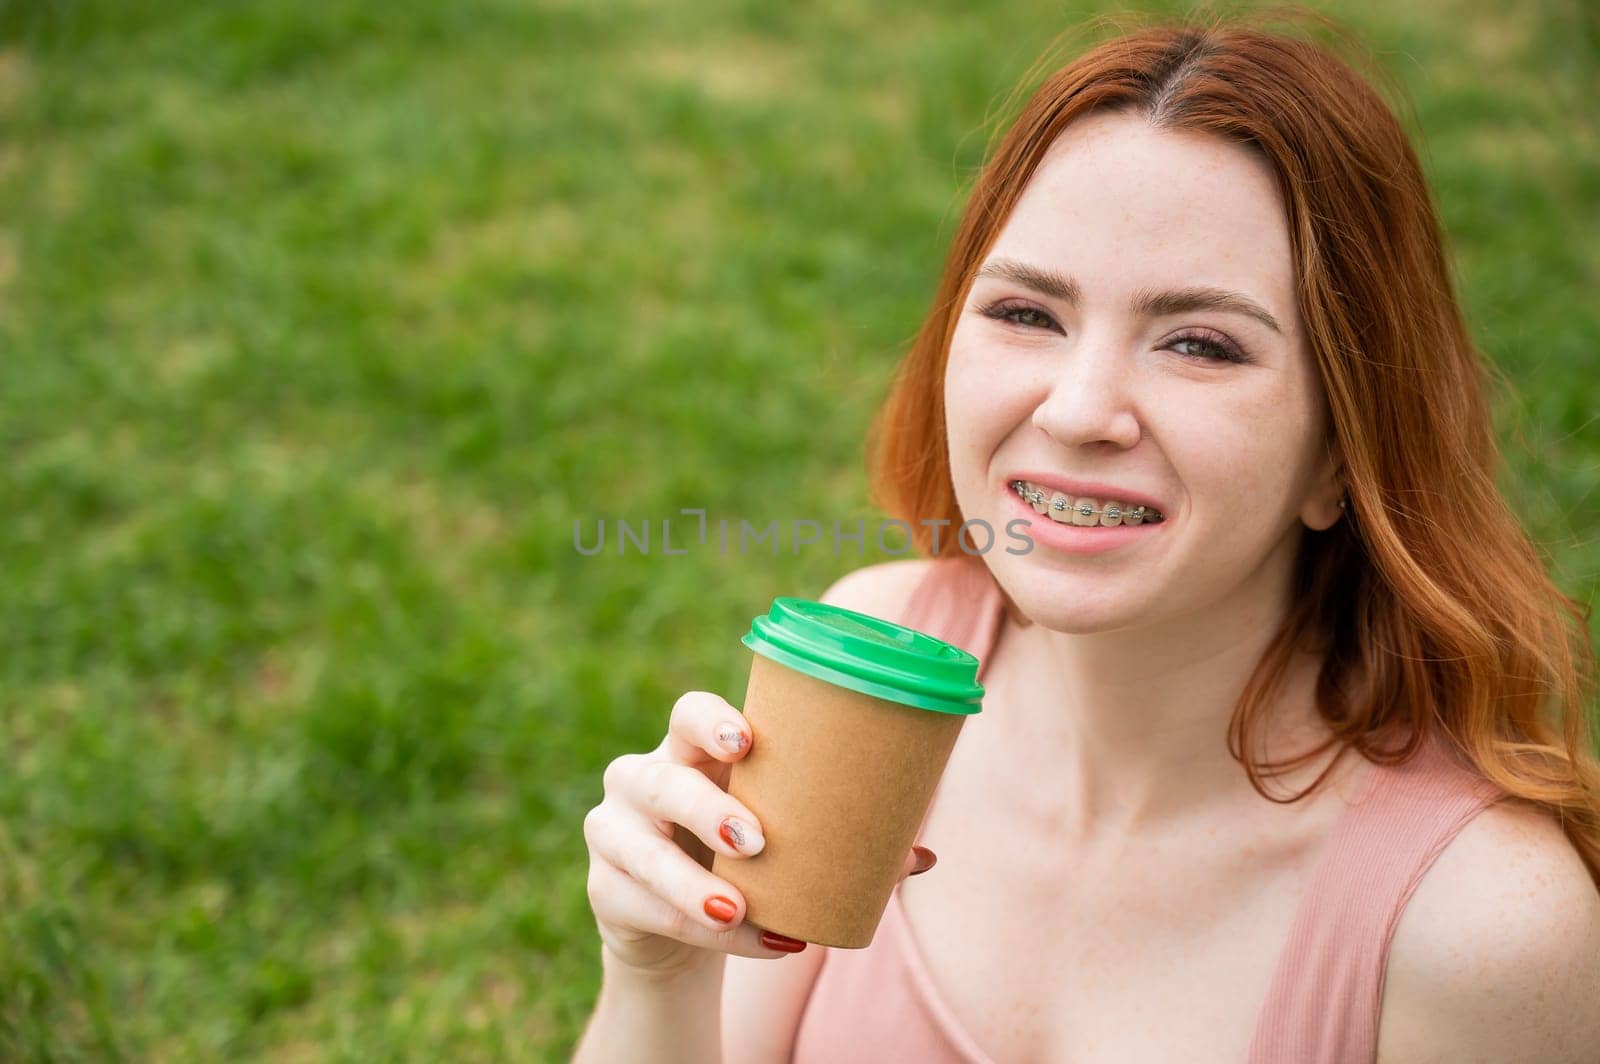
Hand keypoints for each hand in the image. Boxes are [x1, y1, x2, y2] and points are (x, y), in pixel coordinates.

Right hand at [583, 690, 935, 980]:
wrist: (681, 926)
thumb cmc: (744, 859)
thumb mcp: (782, 838)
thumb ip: (843, 840)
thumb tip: (923, 855)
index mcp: (690, 750)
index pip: (688, 714)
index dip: (711, 721)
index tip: (746, 741)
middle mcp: (641, 779)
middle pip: (663, 780)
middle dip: (707, 809)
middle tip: (756, 841)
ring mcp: (612, 832)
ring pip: (644, 852)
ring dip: (692, 884)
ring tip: (737, 908)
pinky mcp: (604, 888)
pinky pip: (645, 907)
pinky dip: (695, 929)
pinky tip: (739, 938)